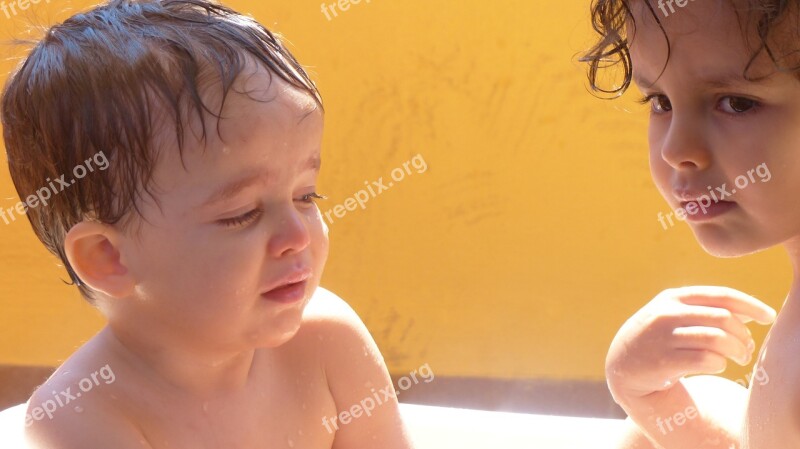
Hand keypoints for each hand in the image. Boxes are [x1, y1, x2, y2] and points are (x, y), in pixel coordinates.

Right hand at [606, 286, 775, 401]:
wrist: (621, 366)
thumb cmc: (658, 339)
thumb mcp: (673, 316)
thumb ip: (705, 310)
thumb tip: (749, 311)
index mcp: (673, 297)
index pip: (720, 295)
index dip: (749, 304)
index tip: (768, 316)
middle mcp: (666, 313)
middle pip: (723, 318)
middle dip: (743, 334)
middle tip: (747, 348)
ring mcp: (662, 337)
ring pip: (717, 339)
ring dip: (736, 351)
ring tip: (739, 358)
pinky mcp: (662, 361)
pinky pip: (705, 360)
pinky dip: (719, 364)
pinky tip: (717, 366)